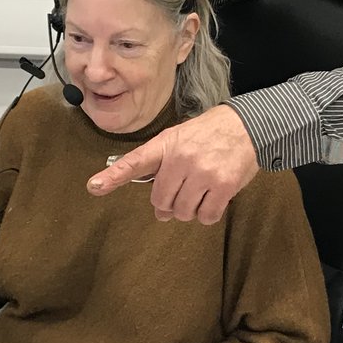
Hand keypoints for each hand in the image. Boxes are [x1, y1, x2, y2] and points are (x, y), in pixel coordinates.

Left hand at [87, 104, 258, 224]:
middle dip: (169, 204)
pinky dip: (208, 214)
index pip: (135, 161)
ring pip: (183, 212)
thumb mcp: (178, 138)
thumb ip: (162, 168)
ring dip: (190, 210)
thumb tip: (160, 211)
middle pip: (161, 201)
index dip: (113, 176)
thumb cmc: (208, 134)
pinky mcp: (223, 185)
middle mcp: (181, 158)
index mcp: (166, 145)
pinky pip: (206, 216)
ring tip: (200, 192)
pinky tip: (213, 199)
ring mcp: (203, 172)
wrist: (248, 126)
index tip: (94, 186)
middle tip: (181, 194)